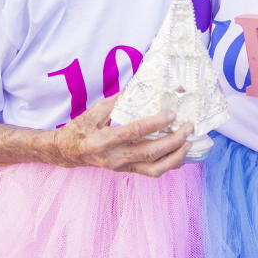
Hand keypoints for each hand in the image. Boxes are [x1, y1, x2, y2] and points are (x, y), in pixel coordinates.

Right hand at [53, 96, 192, 176]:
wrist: (68, 152)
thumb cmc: (81, 128)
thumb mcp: (95, 111)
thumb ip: (118, 101)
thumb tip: (142, 86)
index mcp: (104, 140)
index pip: (134, 132)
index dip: (155, 123)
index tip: (171, 114)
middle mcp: (114, 157)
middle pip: (149, 152)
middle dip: (173, 140)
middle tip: (188, 127)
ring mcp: (122, 167)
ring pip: (154, 168)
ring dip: (175, 156)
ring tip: (189, 143)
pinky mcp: (127, 171)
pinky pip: (152, 172)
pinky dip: (170, 165)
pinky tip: (181, 155)